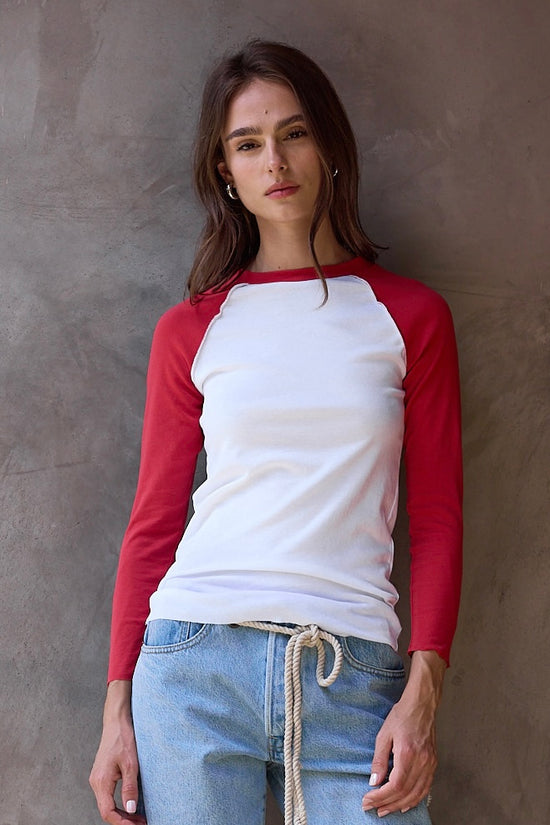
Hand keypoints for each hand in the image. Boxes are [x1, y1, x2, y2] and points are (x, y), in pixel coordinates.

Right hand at [89, 681, 146, 824]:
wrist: (117, 721)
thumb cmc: (123, 738)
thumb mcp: (130, 763)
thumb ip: (130, 787)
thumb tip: (129, 810)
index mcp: (100, 781)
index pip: (108, 812)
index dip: (122, 822)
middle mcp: (96, 782)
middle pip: (107, 810)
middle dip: (123, 820)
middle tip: (142, 823)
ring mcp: (98, 778)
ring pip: (108, 804)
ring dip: (122, 813)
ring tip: (139, 817)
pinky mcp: (103, 774)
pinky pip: (109, 796)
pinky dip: (119, 804)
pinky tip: (131, 804)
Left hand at [361, 650, 445, 816]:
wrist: (422, 705)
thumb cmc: (402, 715)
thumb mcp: (384, 734)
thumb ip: (379, 759)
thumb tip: (374, 781)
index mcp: (408, 753)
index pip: (395, 785)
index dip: (381, 797)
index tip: (368, 800)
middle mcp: (422, 761)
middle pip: (405, 793)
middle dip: (388, 804)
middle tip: (374, 808)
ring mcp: (430, 764)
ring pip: (416, 794)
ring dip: (400, 805)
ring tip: (386, 809)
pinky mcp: (433, 763)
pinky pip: (425, 788)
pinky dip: (415, 799)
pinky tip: (405, 803)